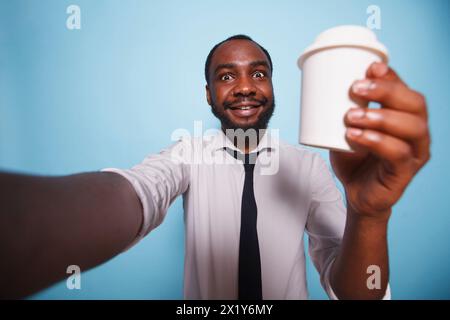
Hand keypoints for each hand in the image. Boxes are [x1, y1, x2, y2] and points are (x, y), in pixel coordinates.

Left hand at [330, 62, 430, 220]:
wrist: (356, 193)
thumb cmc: (355, 158)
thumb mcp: (348, 129)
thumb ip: (346, 110)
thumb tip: (324, 85)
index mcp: (405, 116)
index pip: (405, 90)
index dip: (392, 76)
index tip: (370, 68)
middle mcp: (416, 132)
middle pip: (414, 103)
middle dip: (386, 91)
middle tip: (356, 88)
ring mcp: (415, 153)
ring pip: (411, 127)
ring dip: (380, 117)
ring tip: (351, 116)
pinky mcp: (405, 172)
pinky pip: (398, 153)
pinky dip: (377, 141)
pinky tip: (356, 136)